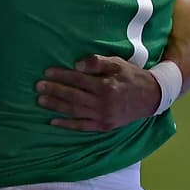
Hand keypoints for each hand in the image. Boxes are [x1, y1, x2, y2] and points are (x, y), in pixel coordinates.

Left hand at [35, 54, 160, 131]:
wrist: (151, 97)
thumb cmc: (131, 77)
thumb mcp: (117, 63)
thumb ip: (96, 62)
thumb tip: (75, 66)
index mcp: (106, 86)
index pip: (78, 80)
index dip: (61, 75)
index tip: (47, 72)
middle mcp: (103, 103)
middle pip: (73, 96)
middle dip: (54, 90)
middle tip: (38, 86)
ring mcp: (103, 117)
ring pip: (74, 111)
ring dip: (56, 106)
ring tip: (40, 100)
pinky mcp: (104, 126)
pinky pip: (82, 126)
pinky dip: (67, 125)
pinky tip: (53, 121)